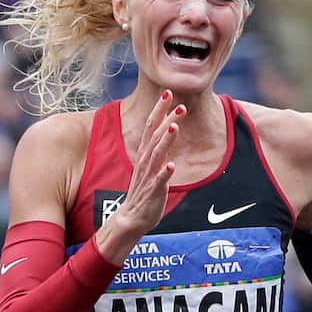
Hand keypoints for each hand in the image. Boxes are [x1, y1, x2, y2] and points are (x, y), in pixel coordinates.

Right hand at [96, 90, 183, 261]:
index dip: (159, 110)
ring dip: (165, 141)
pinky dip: (164, 173)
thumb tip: (168, 128)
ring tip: (174, 127)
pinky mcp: (152, 192)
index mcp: (145, 154)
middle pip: (155, 136)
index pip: (151, 126)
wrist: (132, 219)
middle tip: (180, 105)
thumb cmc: (144, 191)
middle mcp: (145, 162)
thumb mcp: (151, 165)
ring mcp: (148, 176)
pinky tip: (171, 165)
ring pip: (156, 155)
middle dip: (167, 120)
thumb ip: (158, 147)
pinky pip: (158, 181)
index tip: (168, 93)